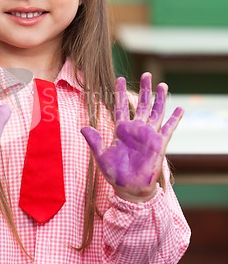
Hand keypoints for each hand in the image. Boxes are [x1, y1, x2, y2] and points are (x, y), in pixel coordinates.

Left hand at [81, 73, 182, 201]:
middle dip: (144, 89)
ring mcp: (149, 135)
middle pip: (142, 104)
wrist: (129, 189)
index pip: (122, 106)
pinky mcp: (159, 144)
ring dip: (160, 99)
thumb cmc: (115, 174)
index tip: (119, 78)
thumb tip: (82, 127)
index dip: (121, 93)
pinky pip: (168, 129)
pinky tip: (180, 108)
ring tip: (162, 85)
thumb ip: (94, 141)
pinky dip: (174, 119)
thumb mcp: (101, 156)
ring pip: (156, 112)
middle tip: (146, 74)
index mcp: (122, 130)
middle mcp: (136, 129)